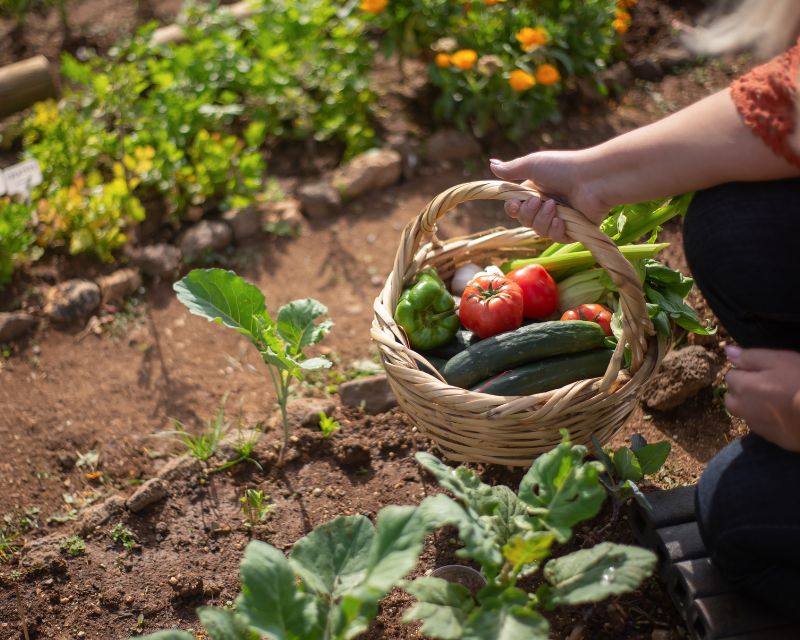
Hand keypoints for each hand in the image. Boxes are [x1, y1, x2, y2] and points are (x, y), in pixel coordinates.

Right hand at [489, 150, 609, 242]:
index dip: (513, 209)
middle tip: (539, 202)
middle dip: (528, 214)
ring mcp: (560, 218)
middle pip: (525, 221)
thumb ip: (511, 169)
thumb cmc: (563, 168)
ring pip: (539, 231)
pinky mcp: (573, 230)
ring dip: (542, 220)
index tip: (515, 204)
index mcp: (536, 191)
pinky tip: (561, 221)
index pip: (515, 208)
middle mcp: (546, 205)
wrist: (593, 179)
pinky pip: (556, 238)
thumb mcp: (533, 165)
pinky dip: (556, 230)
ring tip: (555, 206)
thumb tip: (491, 163)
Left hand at [725, 346, 799, 451]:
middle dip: (741, 390)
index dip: (745, 371)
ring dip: (751, 405)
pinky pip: (759, 425)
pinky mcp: (770, 438)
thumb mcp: (779, 360)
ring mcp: (756, 426)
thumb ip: (750, 357)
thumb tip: (727, 351)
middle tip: (766, 385)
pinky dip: (765, 418)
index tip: (762, 371)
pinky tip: (782, 414)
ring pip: (744, 412)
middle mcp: (743, 408)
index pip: (730, 375)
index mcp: (743, 387)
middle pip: (731, 397)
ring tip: (774, 400)